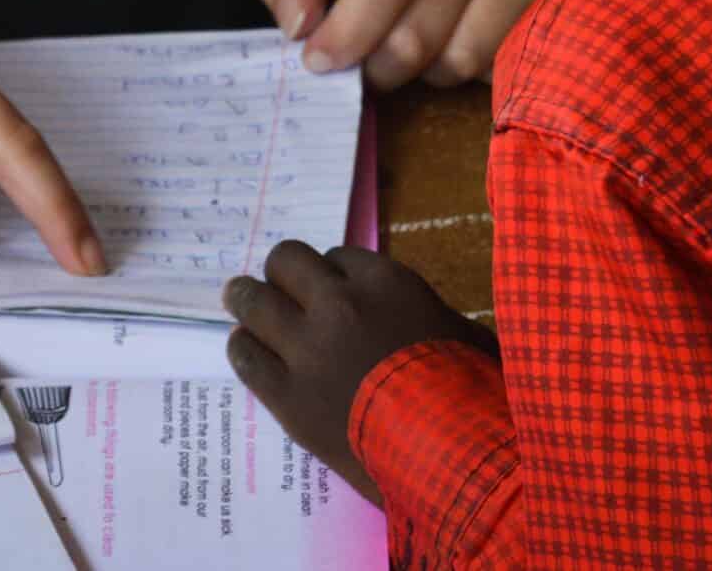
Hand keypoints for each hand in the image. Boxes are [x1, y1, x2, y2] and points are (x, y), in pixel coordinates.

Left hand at [225, 242, 495, 503]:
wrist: (451, 454)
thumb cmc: (470, 392)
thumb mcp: (464, 333)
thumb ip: (430, 314)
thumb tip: (423, 321)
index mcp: (385, 282)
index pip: (337, 255)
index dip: (332, 275)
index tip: (332, 292)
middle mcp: (338, 305)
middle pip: (285, 262)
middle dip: (282, 274)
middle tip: (275, 286)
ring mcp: (307, 350)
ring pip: (253, 302)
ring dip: (246, 300)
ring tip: (240, 302)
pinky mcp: (287, 396)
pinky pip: (247, 357)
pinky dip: (244, 348)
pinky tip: (246, 348)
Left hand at [253, 0, 548, 88]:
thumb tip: (298, 22)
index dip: (346, 32)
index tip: (319, 62)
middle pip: (410, 38)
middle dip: (379, 67)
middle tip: (371, 64)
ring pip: (452, 60)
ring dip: (423, 74)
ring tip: (419, 49)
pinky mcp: (540, 4)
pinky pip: (494, 70)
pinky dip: (468, 77)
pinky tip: (458, 50)